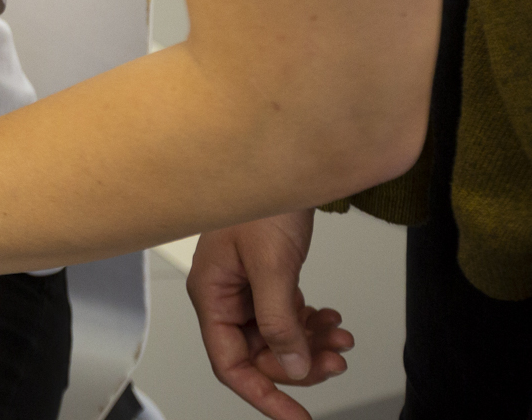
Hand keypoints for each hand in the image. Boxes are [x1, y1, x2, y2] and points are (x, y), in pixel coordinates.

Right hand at [188, 210, 353, 419]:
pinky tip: (331, 317)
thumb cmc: (261, 198)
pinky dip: (312, 323)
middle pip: (259, 354)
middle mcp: (225, 295)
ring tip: (341, 337)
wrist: (281, 158)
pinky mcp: (267, 278)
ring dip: (311, 344)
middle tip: (336, 361)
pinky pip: (289, 317)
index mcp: (211, 294)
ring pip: (278, 338)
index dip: (264, 393)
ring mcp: (246, 287)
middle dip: (299, 364)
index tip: (296, 416)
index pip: (231, 363)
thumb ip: (279, 318)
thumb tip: (290, 364)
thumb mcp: (272, 264)